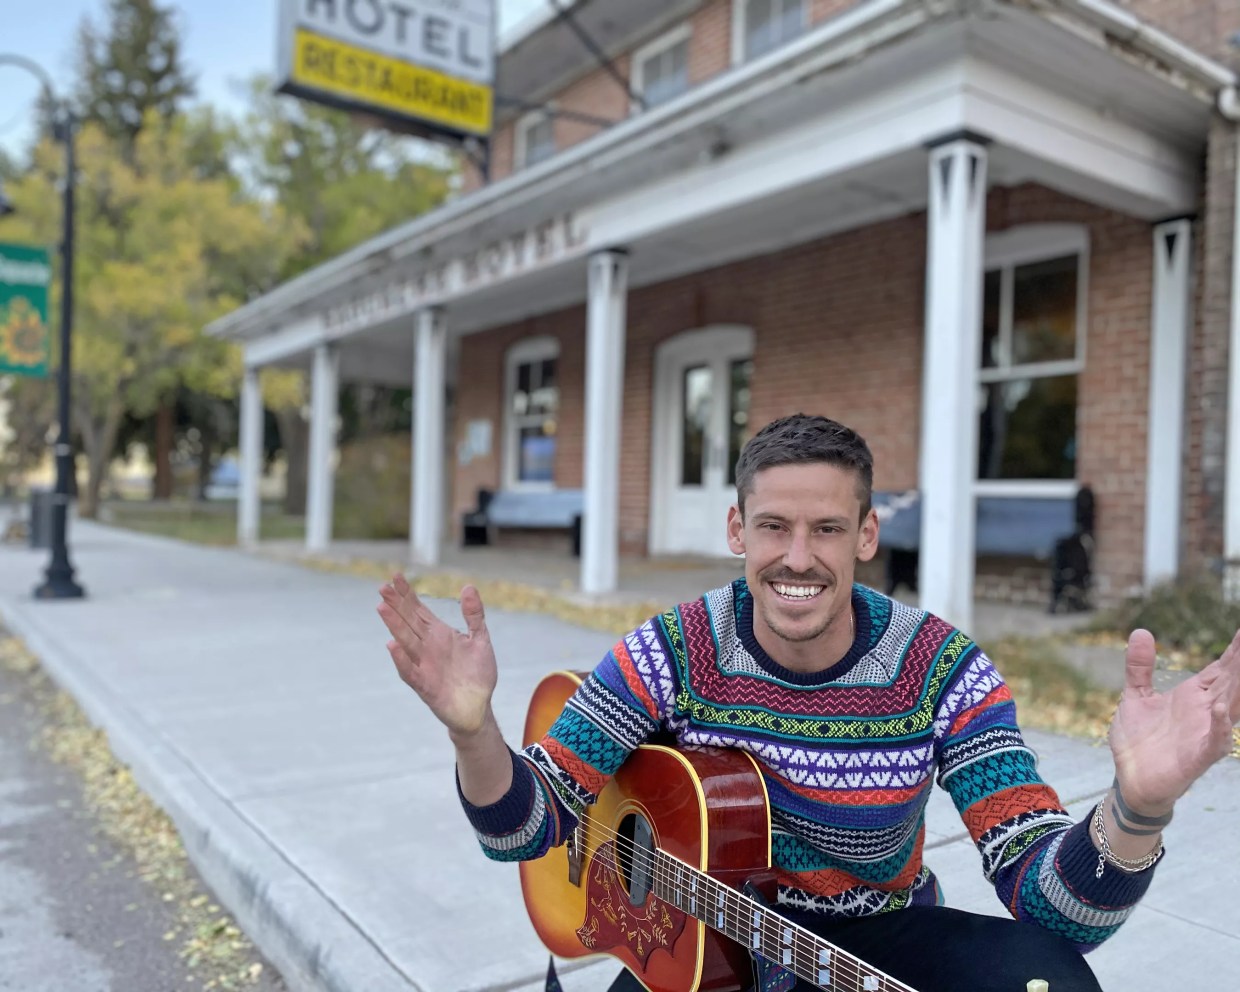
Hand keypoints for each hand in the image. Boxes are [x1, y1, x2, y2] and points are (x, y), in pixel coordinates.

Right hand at [377, 575, 497, 738]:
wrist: (478, 707)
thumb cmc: (477, 674)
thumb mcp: (480, 639)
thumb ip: (474, 615)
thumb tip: (468, 587)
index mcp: (438, 634)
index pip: (418, 610)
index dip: (407, 594)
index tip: (396, 576)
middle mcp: (427, 647)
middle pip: (408, 622)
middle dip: (396, 605)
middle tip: (382, 587)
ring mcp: (424, 665)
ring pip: (405, 642)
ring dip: (394, 626)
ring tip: (382, 607)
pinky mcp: (425, 685)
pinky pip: (410, 671)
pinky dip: (401, 659)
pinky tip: (392, 645)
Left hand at [1108, 628, 1239, 814]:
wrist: (1130, 779)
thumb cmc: (1139, 740)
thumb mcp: (1135, 696)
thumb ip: (1140, 667)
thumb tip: (1141, 631)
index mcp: (1194, 696)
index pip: (1222, 667)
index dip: (1236, 649)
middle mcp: (1205, 711)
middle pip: (1232, 681)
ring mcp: (1204, 733)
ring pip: (1229, 707)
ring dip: (1237, 688)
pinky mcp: (1197, 756)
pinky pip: (1214, 741)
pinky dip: (1219, 725)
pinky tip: (1220, 709)